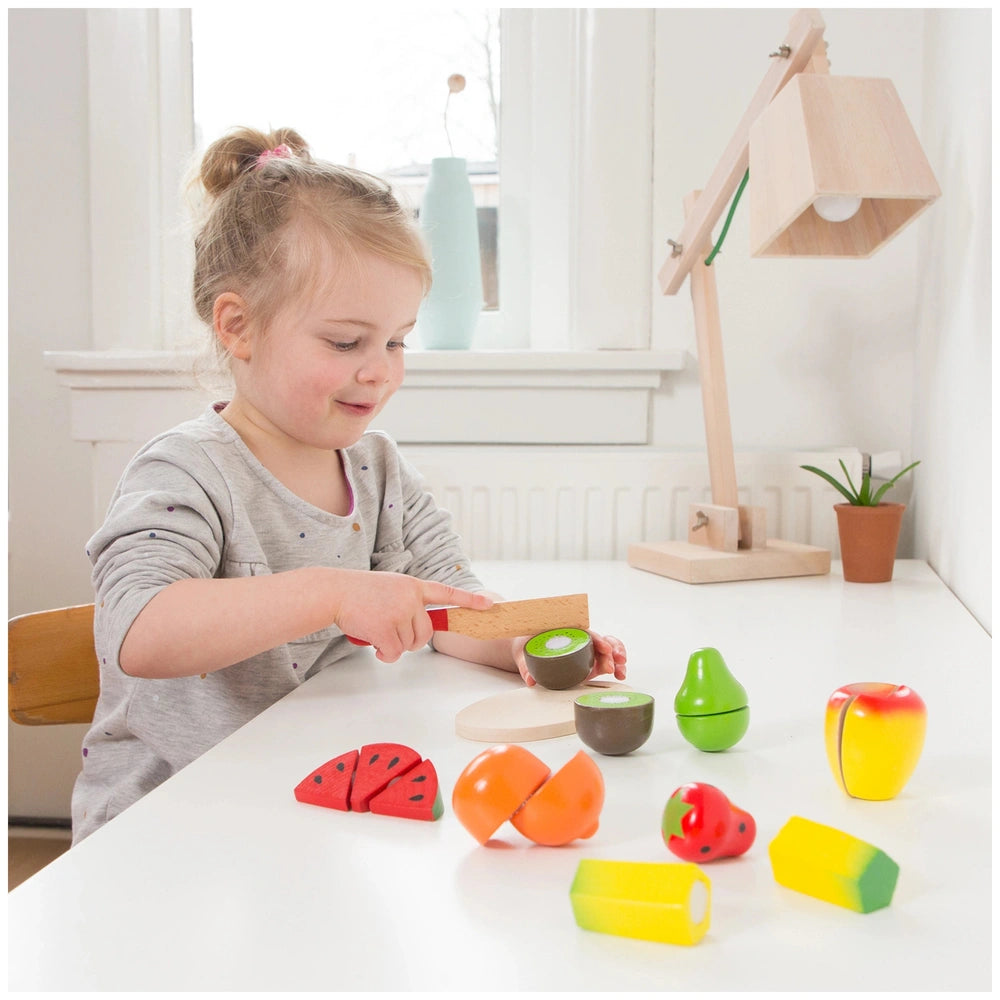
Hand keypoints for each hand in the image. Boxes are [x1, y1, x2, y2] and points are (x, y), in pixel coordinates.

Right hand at [329, 570, 492, 662]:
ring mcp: (400, 613)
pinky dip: (383, 654)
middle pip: (425, 633)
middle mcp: (411, 598)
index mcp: (413, 586)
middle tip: (389, 632)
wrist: (333, 592)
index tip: (489, 605)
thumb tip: (415, 630)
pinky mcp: (387, 628)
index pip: (446, 593)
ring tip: (375, 629)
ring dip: (393, 645)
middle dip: (410, 639)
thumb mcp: (389, 589)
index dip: (469, 600)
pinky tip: (372, 641)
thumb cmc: (357, 593)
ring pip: (410, 645)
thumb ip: (407, 603)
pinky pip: (394, 653)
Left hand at [511, 630, 627, 686]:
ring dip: (618, 658)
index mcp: (567, 633)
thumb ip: (527, 667)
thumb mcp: (524, 654)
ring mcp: (586, 652)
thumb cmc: (526, 645)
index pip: (587, 633)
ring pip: (608, 650)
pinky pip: (606, 660)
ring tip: (621, 672)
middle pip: (602, 641)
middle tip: (617, 664)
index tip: (604, 647)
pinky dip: (615, 665)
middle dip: (613, 651)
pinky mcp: (589, 662)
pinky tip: (620, 675)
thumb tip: (530, 681)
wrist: (526, 649)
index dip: (598, 639)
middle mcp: (579, 641)